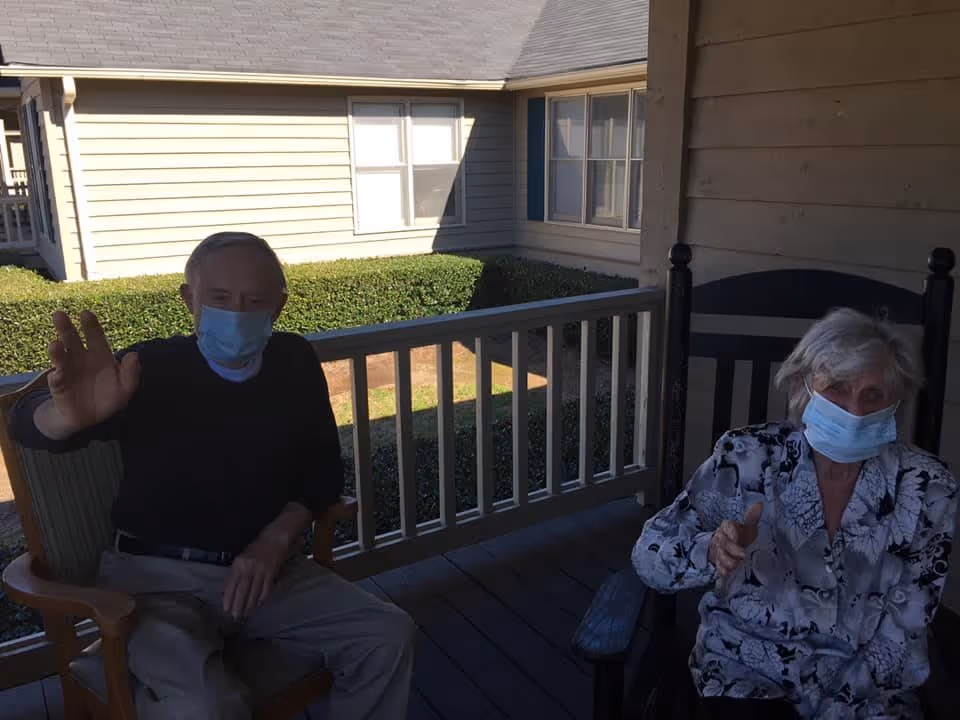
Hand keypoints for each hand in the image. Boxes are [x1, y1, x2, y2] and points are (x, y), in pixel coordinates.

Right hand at [39, 311, 139, 437]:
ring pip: (60, 357)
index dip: (91, 325)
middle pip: (72, 340)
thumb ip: (132, 373)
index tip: (86, 314)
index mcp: (99, 355)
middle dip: (66, 328)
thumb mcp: (126, 387)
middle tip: (59, 315)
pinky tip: (57, 374)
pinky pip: (57, 380)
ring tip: (55, 344)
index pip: (95, 336)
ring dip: (57, 350)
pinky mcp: (60, 387)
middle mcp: (81, 359)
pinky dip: (56, 377)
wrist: (91, 418)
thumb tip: (135, 355)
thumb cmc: (110, 397)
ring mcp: (68, 371)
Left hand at [222, 533, 289, 619]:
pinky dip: (263, 597)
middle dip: (238, 604)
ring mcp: (261, 570)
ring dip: (250, 604)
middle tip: (235, 616)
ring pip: (254, 591)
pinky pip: (266, 587)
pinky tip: (260, 603)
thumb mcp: (242, 558)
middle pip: (242, 590)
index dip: (228, 597)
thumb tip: (227, 590)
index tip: (226, 608)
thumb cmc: (256, 548)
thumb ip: (235, 573)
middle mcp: (249, 567)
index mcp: (239, 563)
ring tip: (246, 613)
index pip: (232, 584)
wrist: (274, 538)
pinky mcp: (272, 572)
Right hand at [708, 502, 762, 576]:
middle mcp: (720, 537)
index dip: (733, 534)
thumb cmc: (741, 536)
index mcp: (728, 527)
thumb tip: (760, 504)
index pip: (728, 528)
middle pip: (722, 542)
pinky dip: (721, 569)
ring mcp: (718, 550)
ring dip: (727, 560)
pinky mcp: (718, 562)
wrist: (730, 547)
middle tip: (742, 555)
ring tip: (735, 565)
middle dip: (732, 549)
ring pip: (719, 554)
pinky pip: (717, 565)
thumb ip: (752, 517)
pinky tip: (726, 572)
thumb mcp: (748, 527)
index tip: (738, 538)